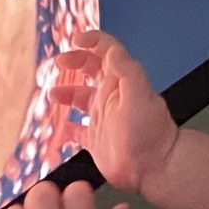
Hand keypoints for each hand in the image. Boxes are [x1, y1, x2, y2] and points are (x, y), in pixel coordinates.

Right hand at [58, 34, 178, 196]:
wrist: (155, 168)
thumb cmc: (150, 133)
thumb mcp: (140, 96)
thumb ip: (127, 71)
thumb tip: (111, 51)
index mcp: (121, 82)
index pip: (108, 51)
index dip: (93, 41)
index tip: (76, 40)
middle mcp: (111, 97)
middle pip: (91, 70)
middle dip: (75, 61)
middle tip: (59, 62)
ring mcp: (103, 118)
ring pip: (81, 98)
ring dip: (67, 92)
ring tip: (53, 94)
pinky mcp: (97, 140)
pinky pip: (78, 131)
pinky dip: (68, 127)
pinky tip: (61, 125)